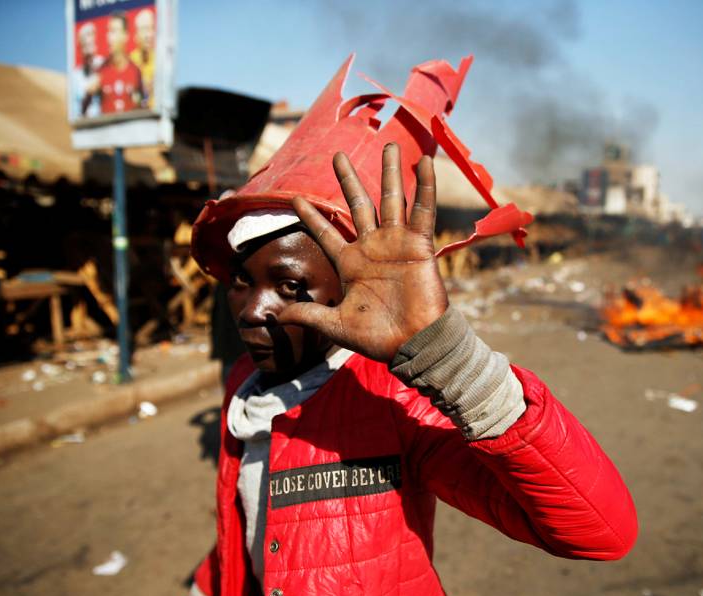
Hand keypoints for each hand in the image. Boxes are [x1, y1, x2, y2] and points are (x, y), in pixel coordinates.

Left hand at [278, 143, 447, 362]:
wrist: (414, 343)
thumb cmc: (378, 337)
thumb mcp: (335, 325)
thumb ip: (308, 315)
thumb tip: (276, 316)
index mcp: (350, 263)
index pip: (326, 233)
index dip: (311, 217)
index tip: (295, 198)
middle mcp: (372, 247)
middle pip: (358, 204)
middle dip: (348, 179)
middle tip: (337, 154)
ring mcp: (396, 243)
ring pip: (392, 199)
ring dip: (391, 171)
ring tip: (391, 145)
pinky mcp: (419, 244)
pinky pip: (422, 210)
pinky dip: (426, 186)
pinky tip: (424, 163)